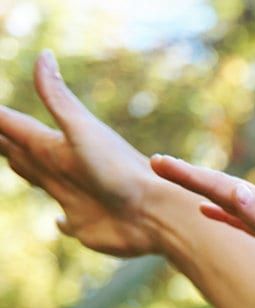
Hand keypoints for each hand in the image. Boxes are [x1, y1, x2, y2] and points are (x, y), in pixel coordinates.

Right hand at [0, 51, 164, 256]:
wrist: (158, 213)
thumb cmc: (120, 171)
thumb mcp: (82, 131)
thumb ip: (59, 99)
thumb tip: (43, 53)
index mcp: (56, 146)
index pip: (15, 126)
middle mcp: (62, 169)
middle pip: (22, 151)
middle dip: (4, 140)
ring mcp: (72, 198)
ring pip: (40, 180)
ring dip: (25, 169)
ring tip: (13, 160)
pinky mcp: (84, 225)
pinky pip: (66, 223)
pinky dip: (61, 222)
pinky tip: (59, 222)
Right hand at [150, 155, 254, 288]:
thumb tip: (235, 191)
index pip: (219, 186)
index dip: (188, 175)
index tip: (158, 162)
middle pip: (218, 186)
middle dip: (187, 175)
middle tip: (156, 163)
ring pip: (225, 199)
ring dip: (199, 189)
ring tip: (174, 178)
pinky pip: (238, 219)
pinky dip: (219, 213)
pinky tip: (206, 211)